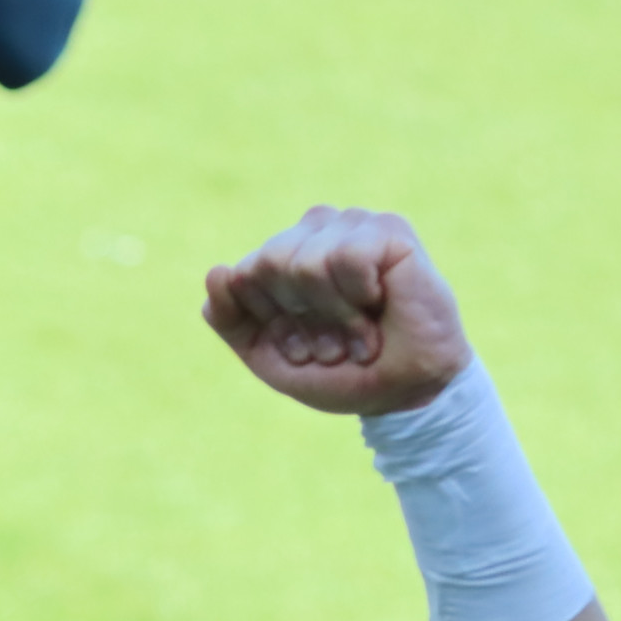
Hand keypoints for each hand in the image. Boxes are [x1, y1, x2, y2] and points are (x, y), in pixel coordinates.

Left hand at [202, 207, 475, 417]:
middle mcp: (314, 231)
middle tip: (335, 341)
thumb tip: (217, 271)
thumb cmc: (339, 372)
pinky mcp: (388, 229)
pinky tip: (380, 305)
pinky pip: (346, 258)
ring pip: (305, 262)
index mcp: (282, 255)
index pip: (242, 275)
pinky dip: (359, 299)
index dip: (271, 322)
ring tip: (359, 331)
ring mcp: (351, 225)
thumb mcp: (268, 355)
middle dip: (300, 318)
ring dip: (333, 315)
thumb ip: (231, 319)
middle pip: (268, 263)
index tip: (305, 346)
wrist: (403, 395)